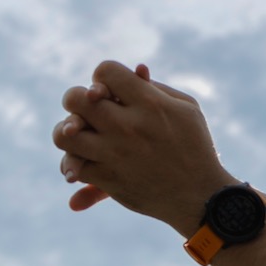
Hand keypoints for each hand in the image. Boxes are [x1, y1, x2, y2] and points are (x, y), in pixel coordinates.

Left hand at [52, 60, 236, 236]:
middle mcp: (129, 126)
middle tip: (87, 112)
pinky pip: (73, 165)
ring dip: (68, 132)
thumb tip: (135, 70)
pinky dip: (73, 165)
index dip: (103, 79)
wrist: (201, 196)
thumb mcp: (187, 110)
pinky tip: (83, 163)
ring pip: (64, 134)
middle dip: (76, 100)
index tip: (111, 94)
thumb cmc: (195, 147)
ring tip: (79, 136)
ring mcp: (116, 153)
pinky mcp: (109, 179)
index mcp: (150, 103)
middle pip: (75, 98)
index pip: (104, 71)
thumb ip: (157, 88)